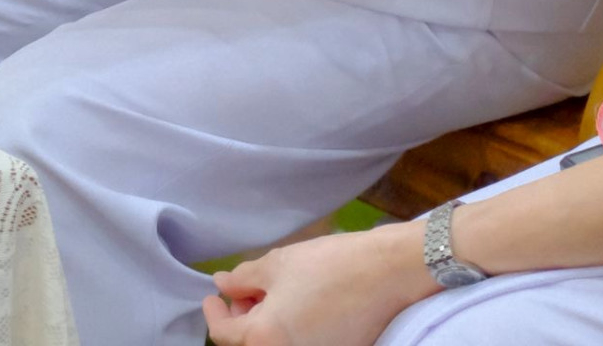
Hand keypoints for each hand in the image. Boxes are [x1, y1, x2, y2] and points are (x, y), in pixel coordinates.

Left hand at [202, 226, 432, 345]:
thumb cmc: (329, 264)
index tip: (215, 296)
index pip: (225, 335)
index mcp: (266, 338)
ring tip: (271, 295)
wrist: (387, 272)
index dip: (215, 313)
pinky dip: (289, 332)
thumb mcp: (277, 265)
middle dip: (240, 321)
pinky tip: (295, 306)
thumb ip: (243, 279)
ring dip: (264, 327)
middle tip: (244, 292)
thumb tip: (223, 285)